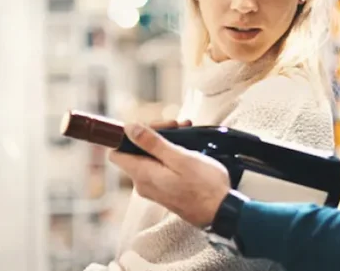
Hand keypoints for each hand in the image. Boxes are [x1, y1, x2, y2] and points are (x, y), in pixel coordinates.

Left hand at [109, 120, 231, 227]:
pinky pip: (159, 168)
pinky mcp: (164, 191)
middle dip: (152, 135)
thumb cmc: (204, 186)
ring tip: (185, 131)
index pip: (116, 152)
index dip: (126, 136)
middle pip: (134, 152)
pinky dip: (169, 155)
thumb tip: (128, 128)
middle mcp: (142, 184)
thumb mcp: (179, 158)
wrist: (223, 212)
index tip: (147, 126)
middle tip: (175, 126)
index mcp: (142, 174)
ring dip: (164, 143)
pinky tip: (186, 147)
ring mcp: (153, 189)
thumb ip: (152, 143)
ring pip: (148, 158)